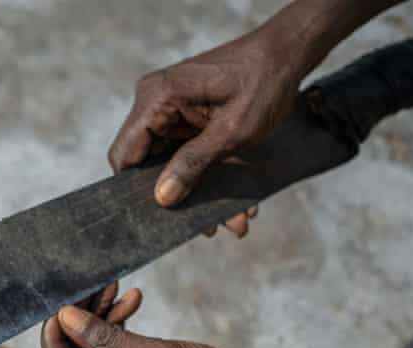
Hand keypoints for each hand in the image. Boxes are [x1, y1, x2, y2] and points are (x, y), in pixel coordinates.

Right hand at [108, 29, 303, 237]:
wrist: (287, 54)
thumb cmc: (263, 83)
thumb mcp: (232, 131)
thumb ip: (193, 164)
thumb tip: (162, 197)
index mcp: (157, 99)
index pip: (125, 154)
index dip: (135, 189)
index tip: (157, 218)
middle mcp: (155, 101)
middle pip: (146, 162)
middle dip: (177, 196)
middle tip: (207, 227)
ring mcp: (169, 108)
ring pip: (169, 162)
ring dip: (198, 190)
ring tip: (234, 220)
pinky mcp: (184, 114)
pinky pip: (184, 152)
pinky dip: (206, 173)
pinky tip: (236, 199)